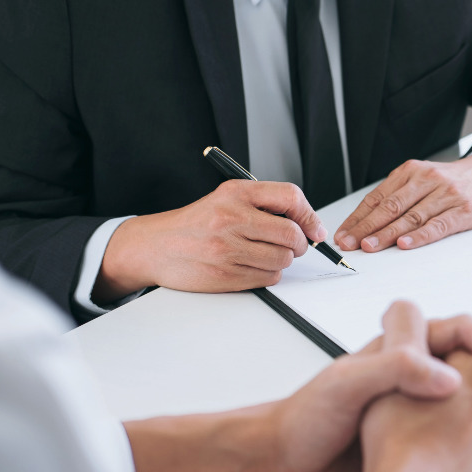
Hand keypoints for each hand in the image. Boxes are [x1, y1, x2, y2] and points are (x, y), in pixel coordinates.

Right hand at [94, 180, 326, 301]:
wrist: (156, 246)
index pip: (290, 197)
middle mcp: (231, 218)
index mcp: (235, 193)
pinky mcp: (225, 274)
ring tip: (264, 254)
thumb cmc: (197, 223)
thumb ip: (264, 204)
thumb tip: (307, 224)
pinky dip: (267, 274)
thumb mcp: (227, 199)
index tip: (314, 229)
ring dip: (282, 260)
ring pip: (283, 259)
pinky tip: (251, 266)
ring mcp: (228, 248)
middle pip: (291, 234)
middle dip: (299, 244)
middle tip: (293, 245)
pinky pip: (268, 278)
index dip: (309, 215)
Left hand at [127, 301, 463, 471]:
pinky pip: (457, 441)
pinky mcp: (412, 438)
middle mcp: (414, 371)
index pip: (464, 332)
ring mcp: (416, 405)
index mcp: (403, 347)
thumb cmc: (304, 417)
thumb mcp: (349, 384)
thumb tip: (449, 376)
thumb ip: (396, 368)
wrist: (282, 461)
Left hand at [334, 151, 471, 252]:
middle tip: (350, 244)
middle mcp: (427, 179)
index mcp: (411, 172)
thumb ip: (399, 197)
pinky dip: (420, 236)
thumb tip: (366, 225)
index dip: (358, 217)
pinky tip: (405, 245)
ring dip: (387, 234)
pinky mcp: (464, 210)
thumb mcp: (423, 181)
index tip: (343, 235)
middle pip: (391, 207)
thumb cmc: (452, 184)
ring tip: (370, 247)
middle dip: (366, 227)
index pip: (378, 197)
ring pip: (411, 217)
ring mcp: (446, 194)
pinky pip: (438, 225)